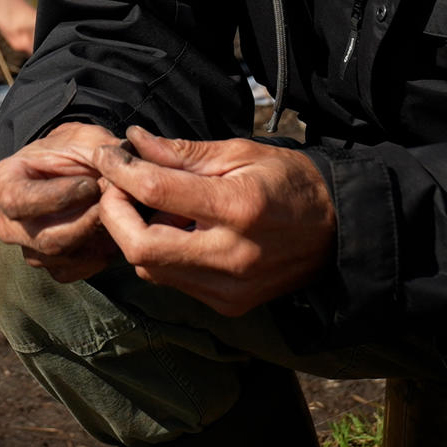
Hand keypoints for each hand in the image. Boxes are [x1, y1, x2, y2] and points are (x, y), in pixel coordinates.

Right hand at [0, 122, 124, 280]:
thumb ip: (101, 151)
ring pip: (66, 256)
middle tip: (115, 199)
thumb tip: (126, 166)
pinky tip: (111, 228)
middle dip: (87, 220)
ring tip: (117, 210)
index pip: (19, 201)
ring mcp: (30, 250)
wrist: (71, 173)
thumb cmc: (70, 152)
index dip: (58, 197)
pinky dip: (102, 252)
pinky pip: (80, 269)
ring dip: (98, 235)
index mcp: (2, 185)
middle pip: (46, 238)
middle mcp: (8, 225)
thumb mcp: (82, 139)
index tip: (91, 185)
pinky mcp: (54, 268)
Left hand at [92, 125, 334, 316]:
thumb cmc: (289, 182)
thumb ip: (183, 152)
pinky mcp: (229, 304)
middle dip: (115, 213)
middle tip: (116, 186)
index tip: (108, 155)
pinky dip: (161, 255)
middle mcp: (231, 255)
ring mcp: (230, 288)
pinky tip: (175, 230)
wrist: (337, 231)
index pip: (155, 191)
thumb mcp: (241, 153)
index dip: (120, 172)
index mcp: (237, 207)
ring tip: (150, 206)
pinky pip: (173, 282)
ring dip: (135, 235)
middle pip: (140, 247)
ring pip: (150, 269)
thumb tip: (135, 141)